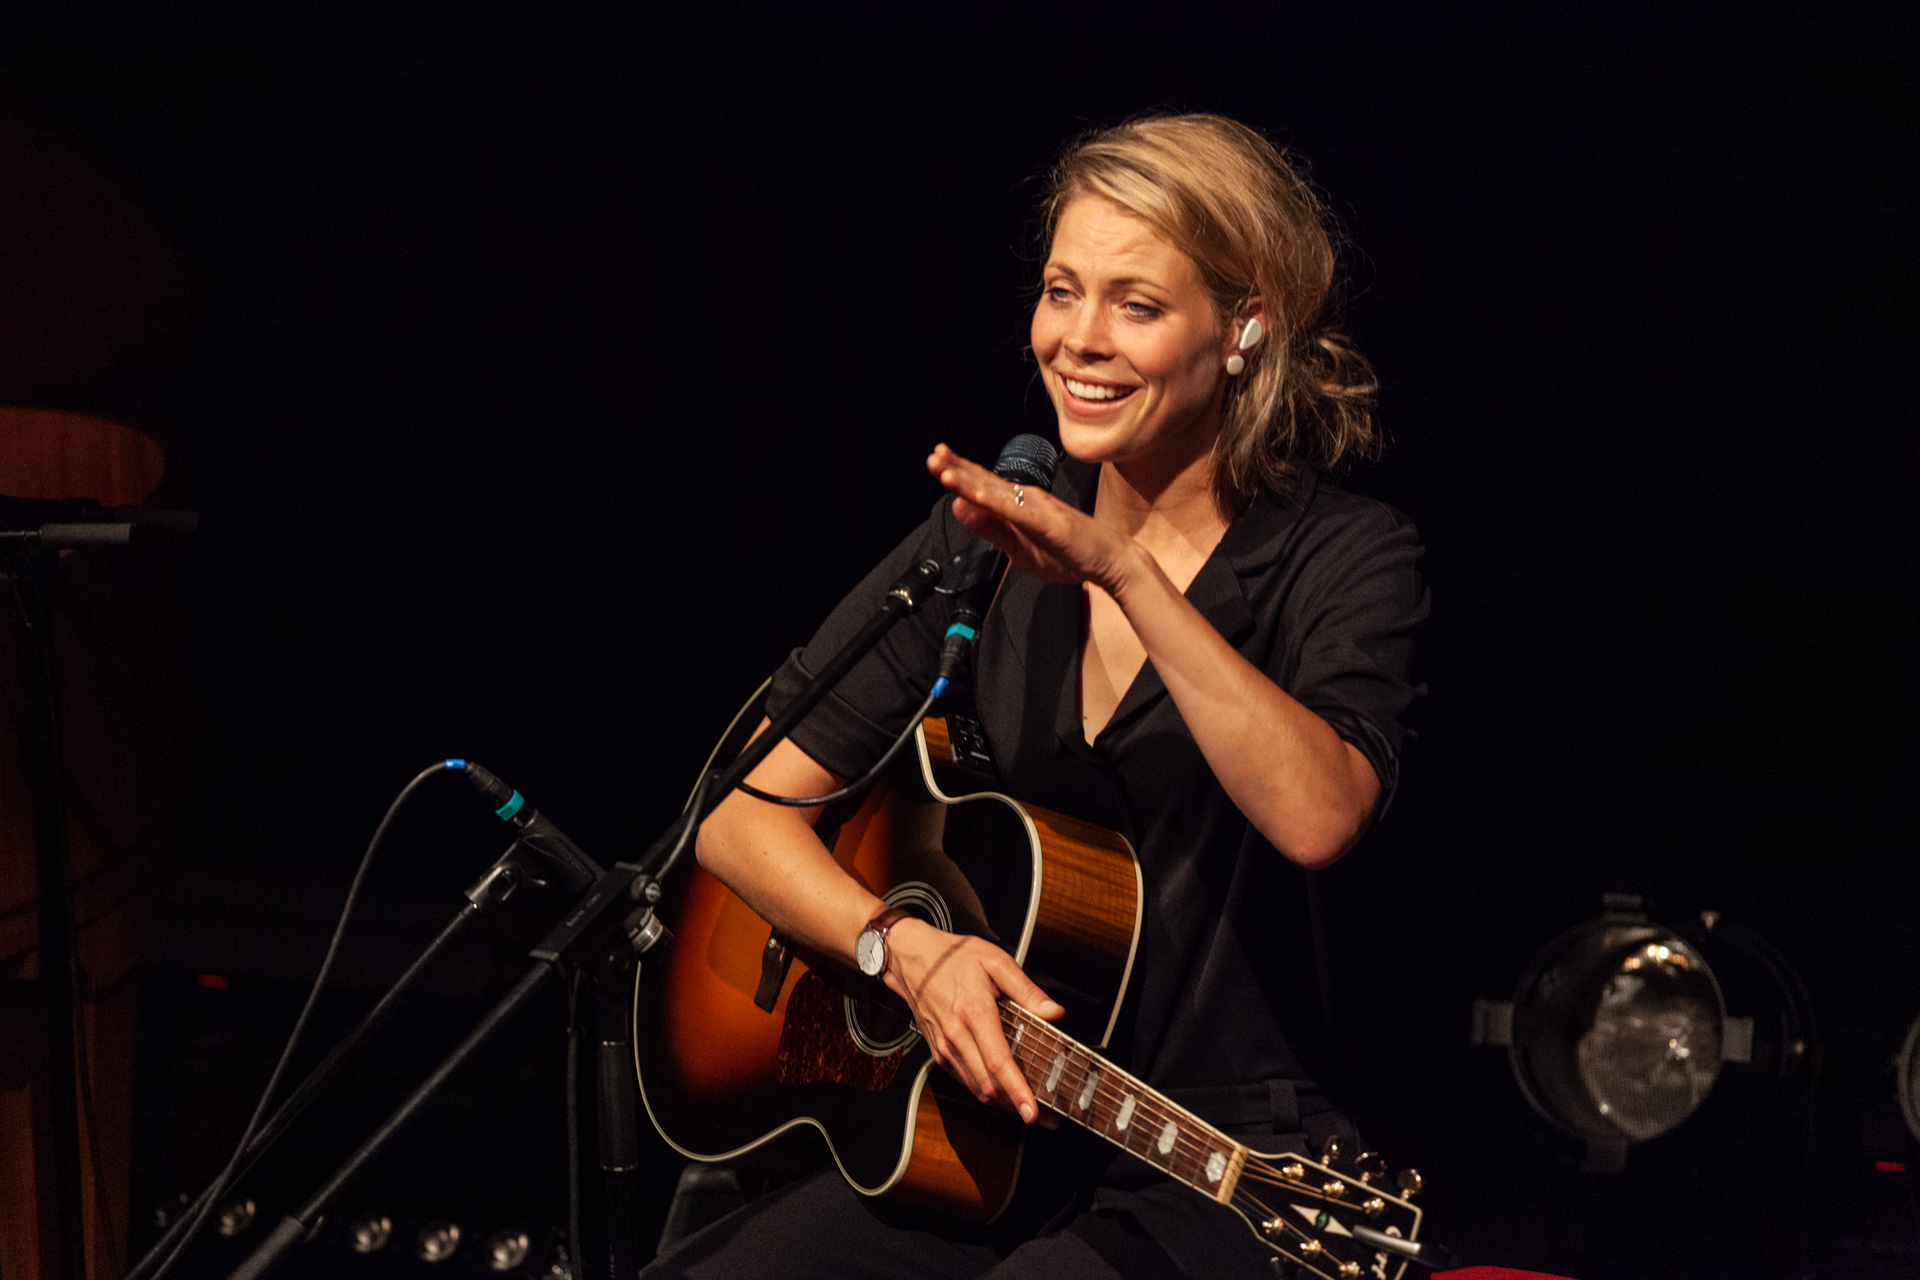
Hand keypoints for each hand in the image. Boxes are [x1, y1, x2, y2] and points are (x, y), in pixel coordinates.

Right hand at [881, 917, 1063, 1121]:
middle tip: (1046, 1117)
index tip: (1032, 1111)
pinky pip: (965, 1080)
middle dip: (1016, 1105)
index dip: (1017, 1090)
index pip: (998, 1062)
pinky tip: (1003, 1088)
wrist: (912, 959)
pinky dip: (985, 1090)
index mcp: (975, 1012)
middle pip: (988, 1085)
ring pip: (976, 1089)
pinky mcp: (939, 1053)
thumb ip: (1026, 990)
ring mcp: (946, 1047)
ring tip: (1028, 1105)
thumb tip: (1053, 1011)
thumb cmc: (952, 958)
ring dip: (1002, 1102)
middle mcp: (957, 1036)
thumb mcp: (995, 961)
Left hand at [926, 443, 1136, 592]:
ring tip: (946, 472)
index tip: (936, 461)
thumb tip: (960, 508)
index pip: (982, 486)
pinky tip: (979, 497)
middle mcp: (1027, 499)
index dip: (958, 473)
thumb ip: (990, 528)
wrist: (1110, 561)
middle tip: (934, 455)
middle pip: (987, 482)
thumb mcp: (1018, 547)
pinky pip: (1020, 513)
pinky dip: (998, 503)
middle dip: (958, 468)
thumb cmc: (1069, 552)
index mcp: (1018, 505)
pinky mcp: (1051, 523)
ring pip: (998, 493)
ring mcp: (1039, 509)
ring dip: (971, 482)